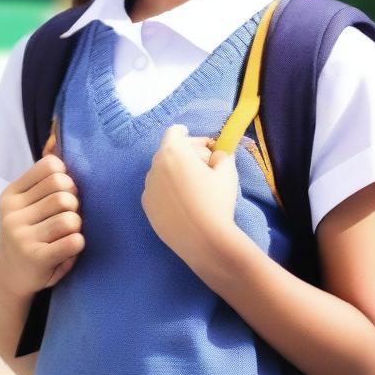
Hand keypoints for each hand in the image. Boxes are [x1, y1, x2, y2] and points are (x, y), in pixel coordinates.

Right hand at [0, 142, 84, 297]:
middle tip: (68, 216)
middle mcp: (12, 214)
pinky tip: (69, 248)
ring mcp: (21, 237)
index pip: (51, 167)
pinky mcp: (35, 258)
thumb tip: (57, 139)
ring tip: (66, 234)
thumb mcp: (28, 202)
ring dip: (77, 226)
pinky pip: (74, 241)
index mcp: (11, 195)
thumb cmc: (31, 230)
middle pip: (64, 193)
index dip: (66, 178)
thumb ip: (44, 177)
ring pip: (71, 218)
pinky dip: (78, 243)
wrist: (13, 276)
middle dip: (74, 203)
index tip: (62, 193)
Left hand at [141, 123, 239, 268]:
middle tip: (206, 165)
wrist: (204, 241)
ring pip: (162, 171)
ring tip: (195, 187)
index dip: (188, 134)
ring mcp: (148, 187)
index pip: (174, 132)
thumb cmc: (217, 201)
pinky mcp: (146, 207)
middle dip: (186, 154)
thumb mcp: (227, 171)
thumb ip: (221, 154)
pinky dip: (168, 189)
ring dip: (176, 172)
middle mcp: (155, 166)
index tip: (199, 143)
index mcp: (173, 152)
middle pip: (169, 151)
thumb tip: (216, 155)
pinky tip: (184, 203)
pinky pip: (158, 190)